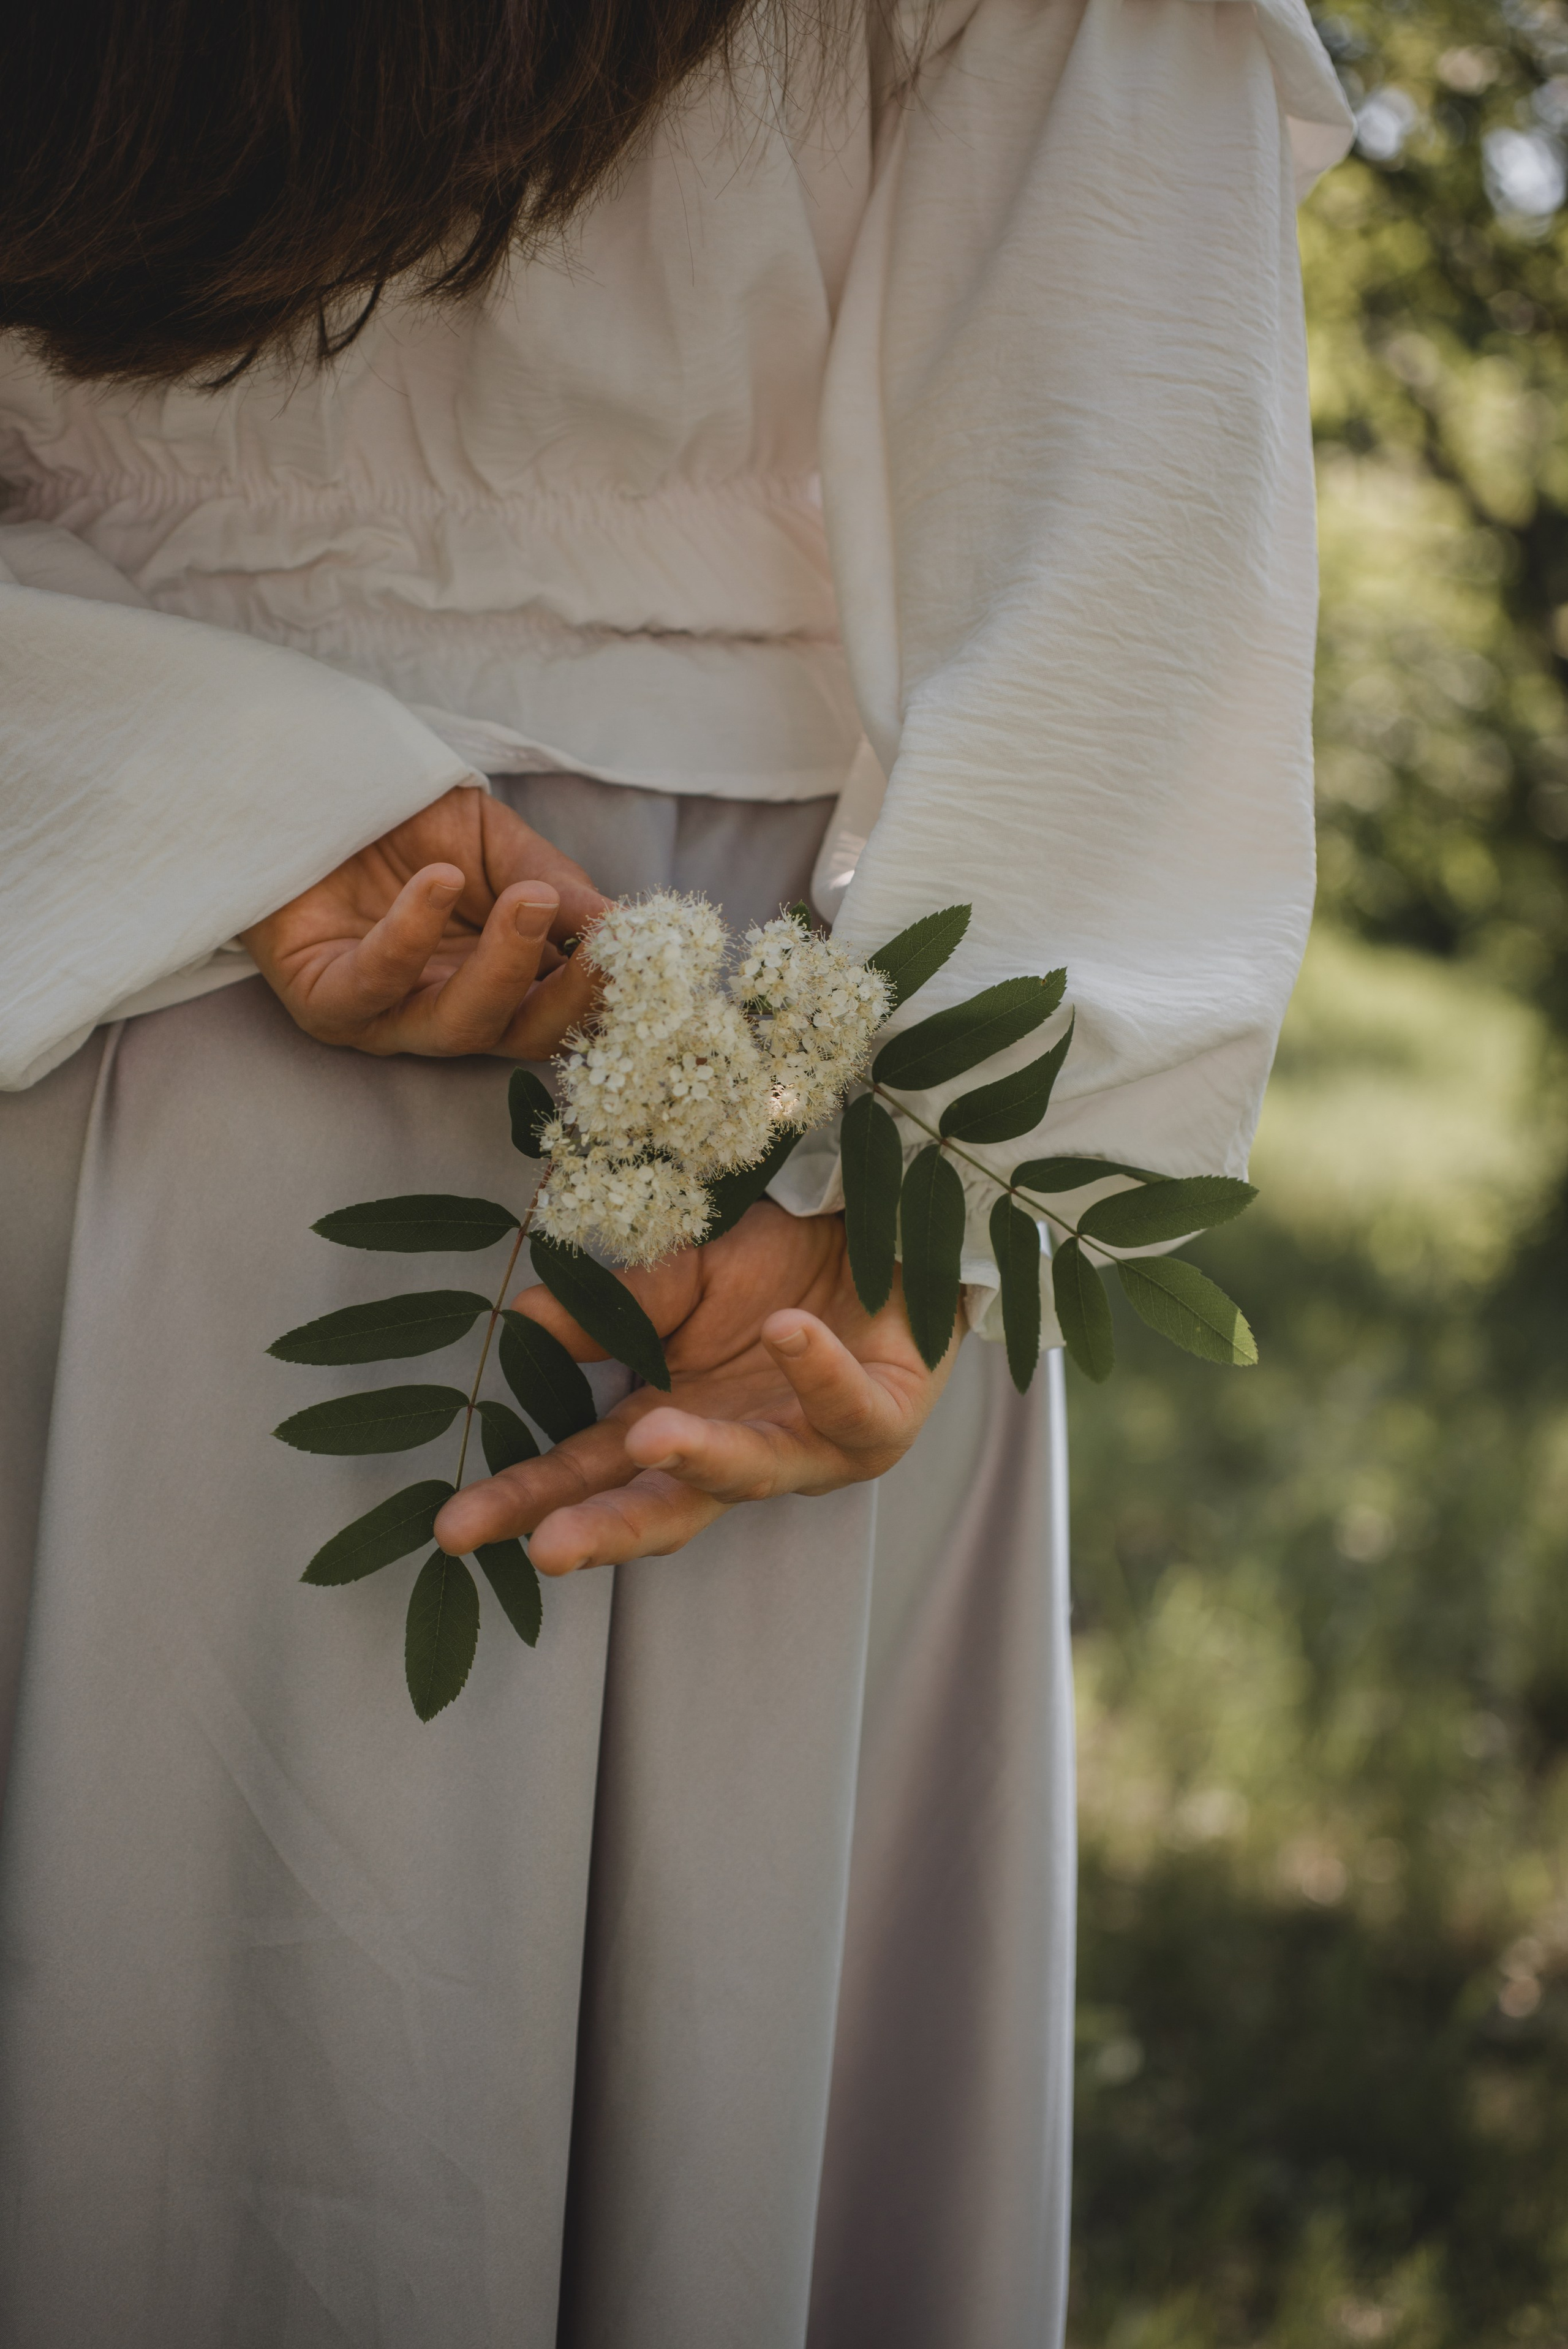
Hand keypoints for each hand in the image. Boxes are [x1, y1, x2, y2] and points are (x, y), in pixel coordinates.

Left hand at [242, 785, 607, 1056]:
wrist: (308, 790)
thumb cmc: (403, 821)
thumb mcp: (495, 841)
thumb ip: (554, 882)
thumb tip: (625, 926)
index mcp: (498, 981)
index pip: (564, 1012)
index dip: (605, 993)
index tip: (643, 956)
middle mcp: (449, 1010)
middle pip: (522, 1035)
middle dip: (568, 998)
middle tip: (602, 948)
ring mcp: (387, 1015)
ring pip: (456, 1026)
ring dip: (502, 969)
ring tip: (529, 900)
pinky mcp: (324, 1001)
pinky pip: (372, 986)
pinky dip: (410, 938)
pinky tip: (437, 882)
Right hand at [434, 1202, 959, 1572]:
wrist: (887, 1225)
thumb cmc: (780, 1261)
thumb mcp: (682, 1273)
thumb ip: (613, 1307)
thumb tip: (521, 1322)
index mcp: (674, 1422)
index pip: (586, 1472)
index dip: (526, 1500)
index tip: (454, 1528)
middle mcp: (738, 1451)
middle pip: (663, 1508)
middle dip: (605, 1529)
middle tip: (546, 1548)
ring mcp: (812, 1445)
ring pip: (757, 1472)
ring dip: (704, 1457)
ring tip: (654, 1435)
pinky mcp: (885, 1418)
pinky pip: (851, 1406)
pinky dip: (818, 1369)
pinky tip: (788, 1332)